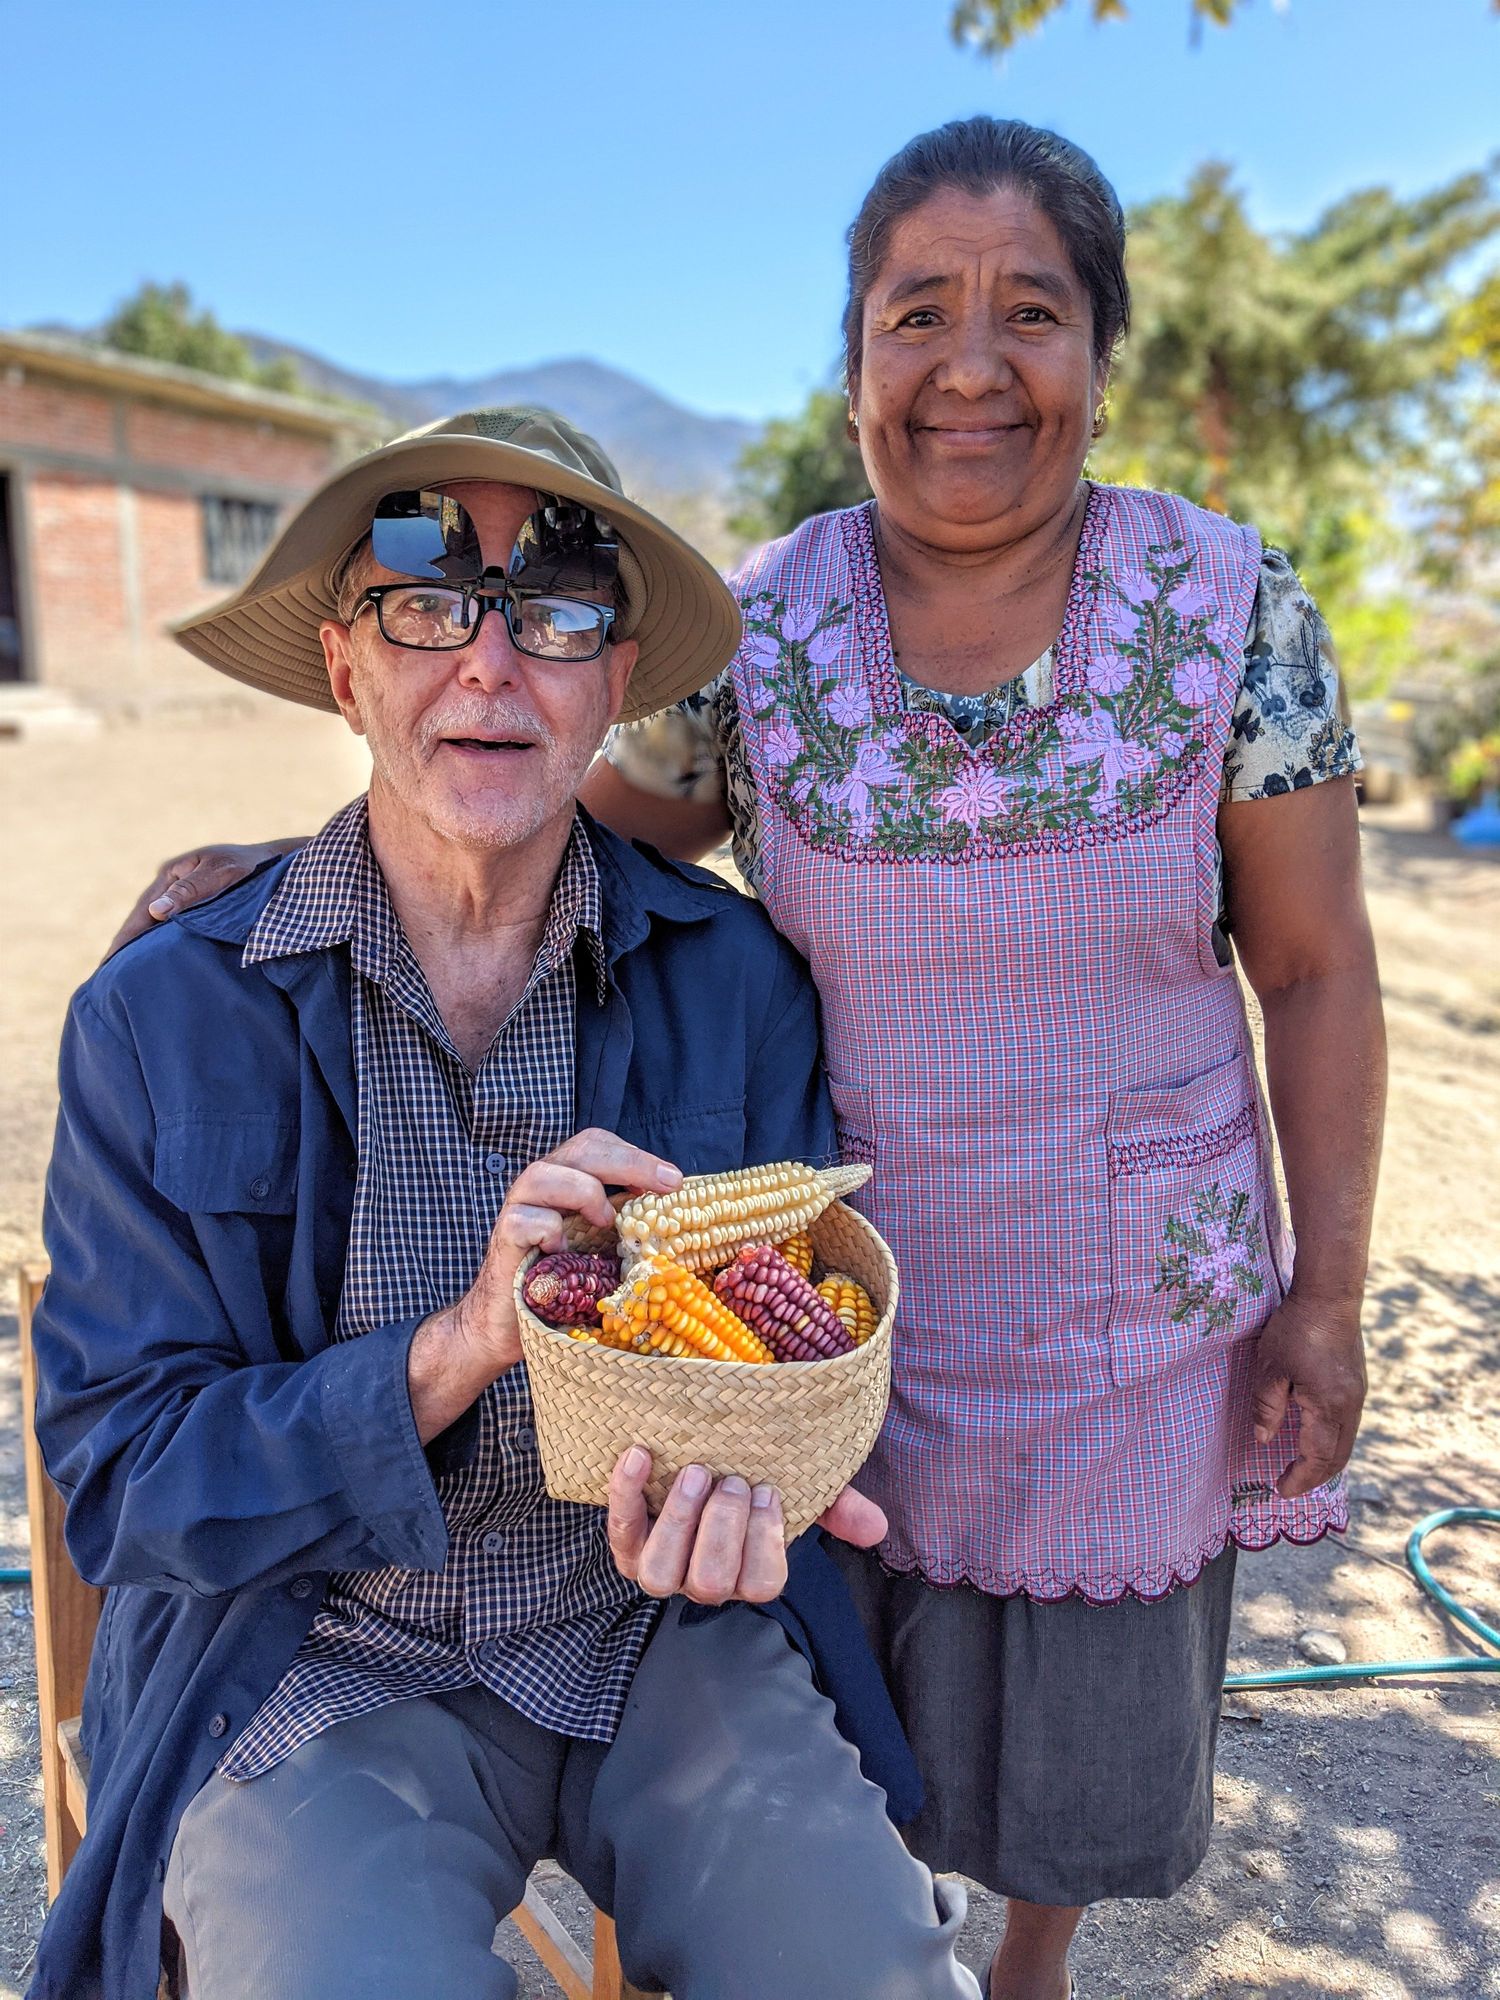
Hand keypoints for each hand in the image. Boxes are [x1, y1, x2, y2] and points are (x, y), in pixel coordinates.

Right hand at [105, 838, 304, 957]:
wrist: (275, 862)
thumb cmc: (252, 868)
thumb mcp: (221, 875)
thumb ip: (190, 891)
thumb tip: (155, 911)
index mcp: (172, 873)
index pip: (141, 912)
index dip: (126, 939)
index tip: (110, 963)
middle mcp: (171, 881)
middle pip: (141, 919)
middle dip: (124, 945)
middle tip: (106, 975)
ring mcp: (181, 892)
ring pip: (153, 923)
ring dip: (139, 945)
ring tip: (122, 972)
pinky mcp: (194, 903)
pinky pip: (169, 925)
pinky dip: (158, 941)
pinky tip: (153, 959)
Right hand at [407, 1132, 679, 1443]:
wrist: (509, 1326)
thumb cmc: (564, 1288)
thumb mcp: (603, 1252)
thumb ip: (628, 1228)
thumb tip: (682, 1220)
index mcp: (567, 1181)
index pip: (599, 1145)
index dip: (636, 1156)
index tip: (675, 1180)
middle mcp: (542, 1186)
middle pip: (582, 1149)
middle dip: (629, 1162)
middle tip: (666, 1184)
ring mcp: (519, 1209)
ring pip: (547, 1175)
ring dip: (586, 1193)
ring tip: (607, 1223)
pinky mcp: (504, 1239)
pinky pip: (528, 1220)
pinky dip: (550, 1232)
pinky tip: (562, 1254)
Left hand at [607, 1449, 887, 1605]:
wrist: (695, 1456)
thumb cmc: (753, 1477)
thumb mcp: (799, 1488)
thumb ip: (836, 1506)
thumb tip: (876, 1528)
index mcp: (747, 1573)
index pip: (763, 1584)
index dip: (765, 1541)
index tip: (768, 1491)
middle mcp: (703, 1582)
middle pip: (712, 1582)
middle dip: (723, 1528)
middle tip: (733, 1479)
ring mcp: (660, 1568)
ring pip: (661, 1573)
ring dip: (679, 1519)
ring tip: (695, 1472)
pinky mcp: (625, 1545)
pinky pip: (619, 1532)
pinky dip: (626, 1493)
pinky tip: (639, 1454)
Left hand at [1251, 1291, 1366, 1498]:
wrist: (1330, 1297)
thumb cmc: (1295, 1329)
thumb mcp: (1270, 1368)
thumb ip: (1267, 1407)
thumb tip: (1264, 1440)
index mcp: (1328, 1407)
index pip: (1317, 1458)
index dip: (1300, 1478)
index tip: (1280, 1490)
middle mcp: (1350, 1407)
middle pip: (1338, 1457)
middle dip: (1315, 1477)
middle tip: (1290, 1485)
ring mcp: (1357, 1396)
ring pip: (1346, 1442)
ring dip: (1326, 1461)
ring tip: (1301, 1469)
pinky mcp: (1357, 1385)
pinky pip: (1347, 1426)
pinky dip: (1332, 1442)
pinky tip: (1315, 1440)